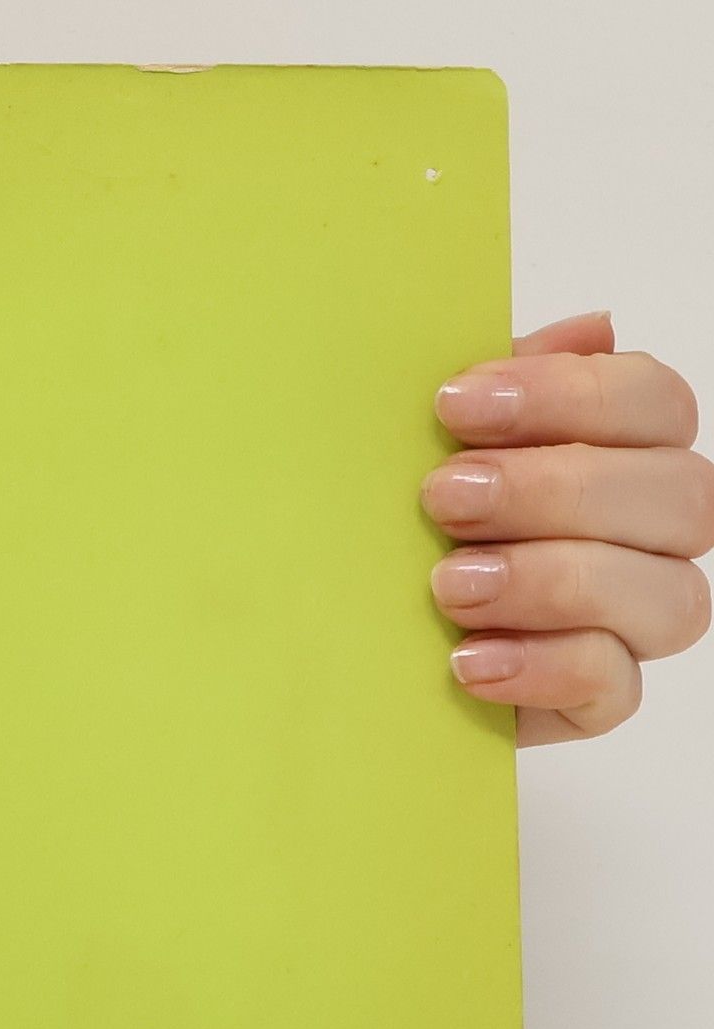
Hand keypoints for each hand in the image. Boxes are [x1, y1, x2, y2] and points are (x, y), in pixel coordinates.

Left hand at [426, 311, 712, 744]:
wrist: (349, 639)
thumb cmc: (398, 522)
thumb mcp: (424, 444)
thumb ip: (501, 386)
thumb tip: (593, 328)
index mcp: (623, 452)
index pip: (656, 402)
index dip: (570, 395)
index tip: (454, 403)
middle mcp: (649, 535)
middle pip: (679, 497)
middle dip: (556, 489)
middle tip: (444, 496)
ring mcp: (632, 622)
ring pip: (668, 597)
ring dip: (554, 581)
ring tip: (449, 584)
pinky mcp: (595, 700)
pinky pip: (614, 686)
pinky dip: (542, 667)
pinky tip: (467, 659)